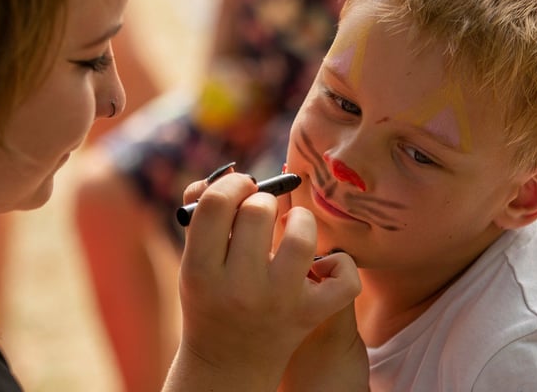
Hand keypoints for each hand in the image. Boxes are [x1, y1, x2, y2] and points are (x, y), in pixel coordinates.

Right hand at [163, 173, 361, 391]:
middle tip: (261, 211)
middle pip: (257, 212)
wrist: (227, 362)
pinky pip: (343, 277)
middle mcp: (238, 289)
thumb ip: (201, 213)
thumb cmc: (210, 296)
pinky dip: (340, 264)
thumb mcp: (193, 260)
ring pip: (303, 237)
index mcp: (200, 271)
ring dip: (301, 219)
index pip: (215, 204)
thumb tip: (228, 174)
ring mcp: (278, 303)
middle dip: (262, 200)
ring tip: (293, 225)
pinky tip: (322, 264)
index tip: (241, 187)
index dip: (232, 184)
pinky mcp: (310, 315)